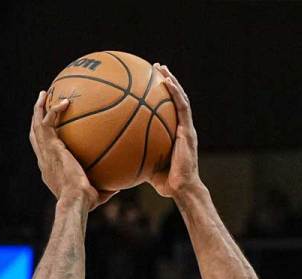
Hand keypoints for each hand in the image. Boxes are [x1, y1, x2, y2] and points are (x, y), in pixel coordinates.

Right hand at [28, 91, 116, 209]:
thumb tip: (119, 186)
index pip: (43, 152)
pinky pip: (48, 122)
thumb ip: (104, 188)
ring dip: (39, 108)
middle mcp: (44, 159)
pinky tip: (65, 101)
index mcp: (50, 169)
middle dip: (36, 119)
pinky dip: (54, 110)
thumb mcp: (96, 195)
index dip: (44, 142)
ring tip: (44, 94)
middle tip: (40, 105)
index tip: (50, 134)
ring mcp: (45, 152)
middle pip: (35, 135)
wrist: (75, 200)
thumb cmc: (85, 203)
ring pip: (36, 125)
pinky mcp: (51, 146)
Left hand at [148, 65, 201, 198]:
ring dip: (172, 81)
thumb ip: (135, 155)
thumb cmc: (164, 182)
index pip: (169, 111)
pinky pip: (182, 107)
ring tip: (161, 68)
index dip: (162, 96)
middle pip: (175, 100)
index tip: (151, 83)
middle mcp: (182, 128)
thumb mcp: (145, 164)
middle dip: (167, 82)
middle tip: (155, 68)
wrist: (181, 188)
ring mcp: (186, 128)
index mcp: (175, 135)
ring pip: (181, 99)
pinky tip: (166, 81)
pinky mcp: (188, 131)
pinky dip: (175, 92)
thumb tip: (113, 154)